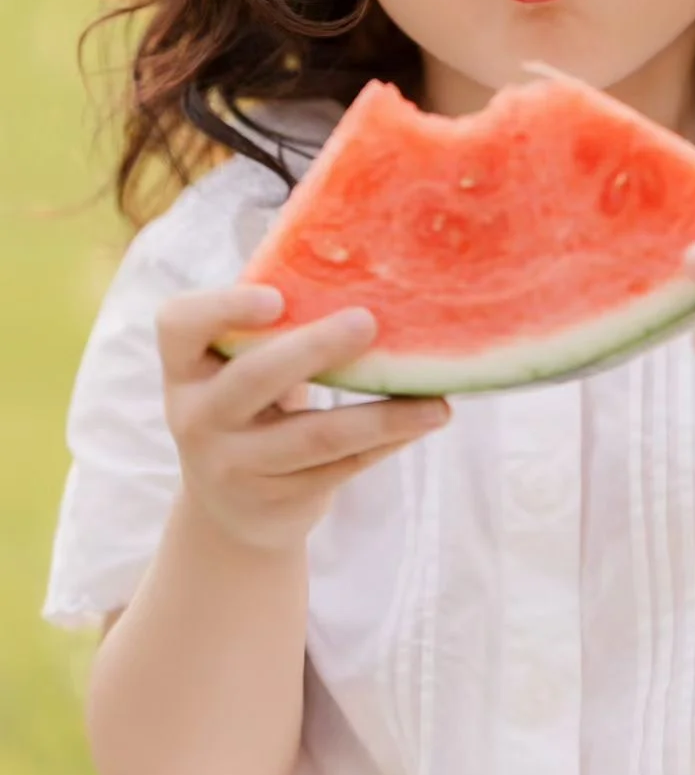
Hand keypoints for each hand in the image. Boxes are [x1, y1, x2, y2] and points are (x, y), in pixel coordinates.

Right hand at [156, 285, 450, 553]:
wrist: (229, 511)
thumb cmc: (249, 403)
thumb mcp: (237, 366)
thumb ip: (273, 324)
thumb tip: (363, 264)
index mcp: (186, 367)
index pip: (179, 326)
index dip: (223, 308)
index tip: (276, 297)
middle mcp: (197, 417)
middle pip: (255, 377)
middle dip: (314, 348)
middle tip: (367, 322)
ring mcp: (234, 465)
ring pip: (315, 437)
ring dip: (382, 416)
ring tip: (435, 402)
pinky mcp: (276, 501)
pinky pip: (342, 467)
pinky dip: (389, 440)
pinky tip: (426, 419)